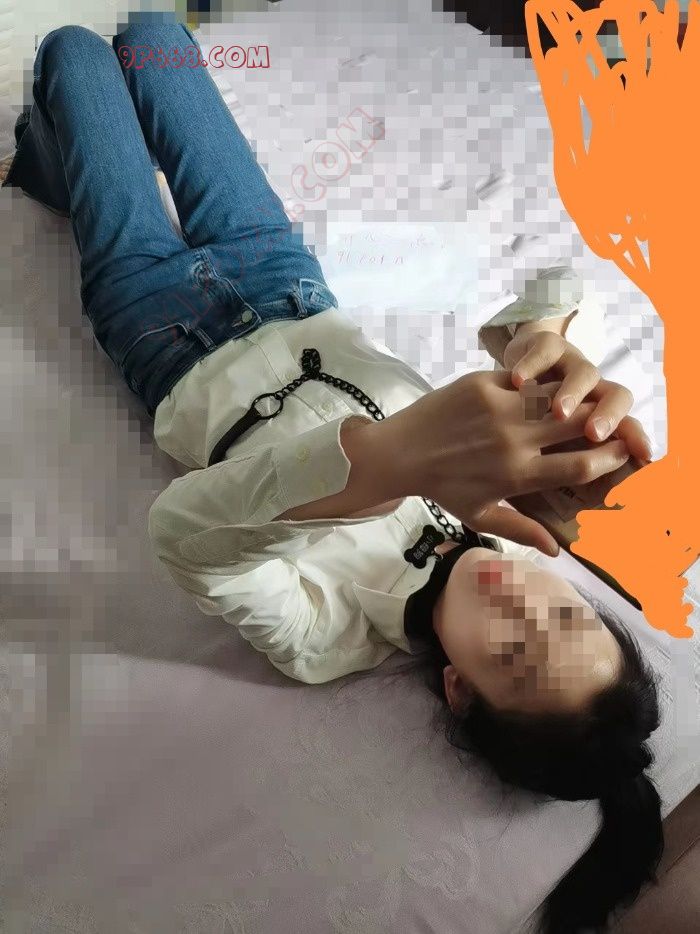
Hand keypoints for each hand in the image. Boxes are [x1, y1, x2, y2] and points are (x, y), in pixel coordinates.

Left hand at [381, 369, 631, 555]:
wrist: (399, 452)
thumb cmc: (442, 487)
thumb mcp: (480, 515)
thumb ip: (521, 530)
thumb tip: (557, 552)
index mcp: (517, 475)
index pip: (580, 466)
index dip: (610, 459)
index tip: (622, 453)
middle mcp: (512, 441)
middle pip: (579, 427)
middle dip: (605, 424)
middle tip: (613, 422)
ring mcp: (498, 409)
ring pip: (557, 397)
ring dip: (577, 400)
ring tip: (586, 403)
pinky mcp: (483, 384)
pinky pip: (527, 379)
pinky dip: (541, 383)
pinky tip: (549, 387)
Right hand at [503, 329, 653, 463]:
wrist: (525, 366)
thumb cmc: (535, 417)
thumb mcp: (553, 442)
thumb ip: (566, 469)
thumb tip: (570, 524)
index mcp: (600, 417)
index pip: (625, 428)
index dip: (632, 439)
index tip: (634, 457)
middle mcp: (593, 389)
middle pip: (616, 397)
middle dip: (608, 416)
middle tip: (594, 434)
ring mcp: (571, 364)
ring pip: (584, 375)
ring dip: (575, 392)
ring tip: (559, 411)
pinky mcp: (548, 345)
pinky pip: (544, 352)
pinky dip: (532, 364)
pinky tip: (517, 380)